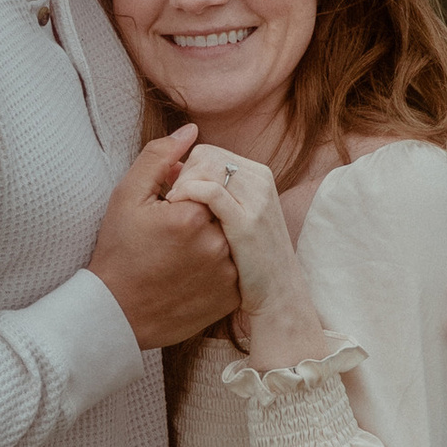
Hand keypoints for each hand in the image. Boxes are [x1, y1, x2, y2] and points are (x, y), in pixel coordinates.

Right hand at [88, 128, 238, 350]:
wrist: (116, 312)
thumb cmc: (118, 251)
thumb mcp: (128, 196)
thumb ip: (160, 156)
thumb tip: (192, 130)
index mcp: (193, 214)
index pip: (210, 183)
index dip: (188, 194)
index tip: (170, 212)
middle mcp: (217, 244)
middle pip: (224, 210)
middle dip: (203, 215)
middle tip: (174, 235)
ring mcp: (228, 273)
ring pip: (232, 238)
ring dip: (214, 239)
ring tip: (181, 255)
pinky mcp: (232, 296)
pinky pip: (237, 266)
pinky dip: (220, 265)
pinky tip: (192, 273)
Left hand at [166, 145, 293, 312]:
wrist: (278, 294)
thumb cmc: (250, 259)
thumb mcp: (241, 216)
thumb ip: (218, 189)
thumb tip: (180, 169)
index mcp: (256, 175)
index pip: (208, 152)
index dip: (183, 170)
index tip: (172, 195)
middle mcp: (259, 180)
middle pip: (205, 156)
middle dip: (180, 175)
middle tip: (169, 203)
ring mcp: (256, 199)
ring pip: (207, 168)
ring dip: (181, 184)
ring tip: (169, 209)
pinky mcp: (247, 222)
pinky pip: (211, 192)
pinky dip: (187, 194)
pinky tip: (174, 213)